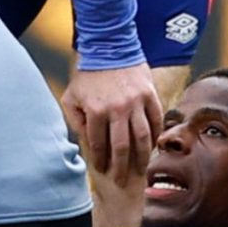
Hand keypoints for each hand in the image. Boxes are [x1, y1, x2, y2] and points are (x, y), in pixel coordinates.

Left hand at [60, 63, 162, 185]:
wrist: (108, 46)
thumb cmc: (87, 74)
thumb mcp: (71, 97)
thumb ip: (75, 121)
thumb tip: (85, 143)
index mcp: (96, 110)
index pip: (99, 144)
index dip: (100, 160)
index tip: (102, 170)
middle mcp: (117, 109)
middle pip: (122, 147)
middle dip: (121, 168)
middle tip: (121, 180)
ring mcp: (136, 102)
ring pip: (142, 137)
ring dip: (141, 157)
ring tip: (140, 169)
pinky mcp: (150, 94)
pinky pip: (156, 120)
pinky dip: (156, 135)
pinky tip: (152, 145)